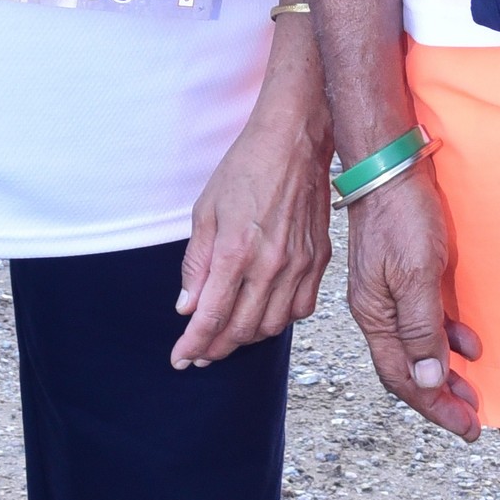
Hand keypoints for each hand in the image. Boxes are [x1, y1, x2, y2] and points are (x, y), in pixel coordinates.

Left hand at [174, 71, 333, 366]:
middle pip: (241, 329)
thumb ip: (196, 264)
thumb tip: (187, 307)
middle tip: (199, 353)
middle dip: (216, 348)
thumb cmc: (245, 169)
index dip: (193, 344)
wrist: (294, 141)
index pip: (211, 316)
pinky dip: (280, 321)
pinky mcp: (319, 260)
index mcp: (235, 251)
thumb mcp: (205, 210)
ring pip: (272, 325)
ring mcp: (299, 264)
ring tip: (227, 337)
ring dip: (246, 338)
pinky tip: (263, 315)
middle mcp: (270, 264)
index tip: (180, 358)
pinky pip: (301, 309)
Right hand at [344, 161, 482, 436]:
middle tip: (474, 422)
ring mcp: (390, 293)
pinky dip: (447, 338)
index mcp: (375, 316)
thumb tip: (429, 381)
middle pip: (408, 370)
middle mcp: (379, 311)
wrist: (391, 165)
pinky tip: (470, 343)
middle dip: (441, 399)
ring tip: (474, 391)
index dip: (434, 407)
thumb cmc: (402, 216)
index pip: (403, 378)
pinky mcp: (406, 275)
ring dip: (446, 372)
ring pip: (419, 348)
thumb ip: (422, 329)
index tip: (466, 428)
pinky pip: (426, 321)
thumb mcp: (416, 275)